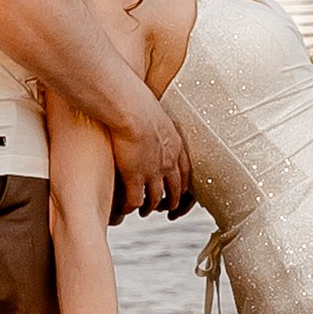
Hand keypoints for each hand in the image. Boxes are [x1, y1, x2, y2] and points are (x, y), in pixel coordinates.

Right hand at [110, 98, 192, 218]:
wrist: (131, 108)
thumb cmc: (138, 102)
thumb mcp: (155, 112)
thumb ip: (154, 121)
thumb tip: (147, 114)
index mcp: (176, 146)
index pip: (185, 172)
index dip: (182, 184)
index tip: (178, 190)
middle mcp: (168, 162)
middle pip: (175, 190)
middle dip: (172, 202)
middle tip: (167, 209)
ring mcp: (153, 172)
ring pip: (156, 199)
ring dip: (150, 207)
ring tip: (144, 211)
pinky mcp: (135, 177)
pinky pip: (136, 199)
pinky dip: (132, 206)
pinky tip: (127, 208)